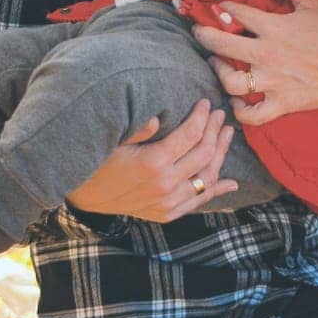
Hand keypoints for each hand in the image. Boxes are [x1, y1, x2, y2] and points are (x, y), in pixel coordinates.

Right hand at [64, 98, 239, 220]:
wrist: (86, 197)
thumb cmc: (99, 161)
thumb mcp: (115, 140)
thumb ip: (138, 129)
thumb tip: (156, 118)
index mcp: (153, 162)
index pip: (191, 135)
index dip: (202, 116)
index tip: (206, 103)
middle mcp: (166, 184)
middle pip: (204, 153)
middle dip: (215, 131)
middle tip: (220, 115)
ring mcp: (168, 202)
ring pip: (207, 177)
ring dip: (221, 154)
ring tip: (227, 135)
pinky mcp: (167, 213)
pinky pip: (199, 201)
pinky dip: (216, 190)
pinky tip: (232, 183)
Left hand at [192, 0, 317, 124]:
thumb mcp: (313, 3)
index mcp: (276, 28)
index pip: (237, 13)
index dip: (224, 7)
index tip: (220, 7)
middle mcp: (269, 55)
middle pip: (222, 46)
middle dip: (205, 36)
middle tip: (200, 33)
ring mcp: (274, 82)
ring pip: (231, 82)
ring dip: (218, 72)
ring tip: (216, 63)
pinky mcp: (282, 104)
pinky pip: (252, 116)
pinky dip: (240, 111)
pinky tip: (237, 100)